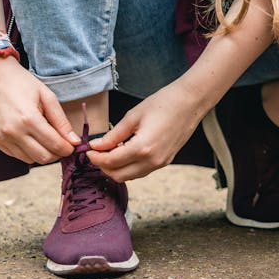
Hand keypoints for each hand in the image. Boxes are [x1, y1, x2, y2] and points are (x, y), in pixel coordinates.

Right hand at [0, 57, 80, 163]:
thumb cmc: (22, 83)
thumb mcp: (47, 96)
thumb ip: (61, 121)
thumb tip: (74, 141)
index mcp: (29, 119)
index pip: (55, 146)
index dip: (68, 148)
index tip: (72, 145)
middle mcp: (13, 132)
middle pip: (43, 158)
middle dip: (56, 154)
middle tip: (60, 144)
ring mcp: (1, 137)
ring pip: (29, 160)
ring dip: (41, 153)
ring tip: (44, 139)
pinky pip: (16, 155)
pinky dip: (27, 152)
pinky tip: (30, 138)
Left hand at [87, 82, 203, 181]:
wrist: (190, 102)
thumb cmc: (162, 103)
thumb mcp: (132, 116)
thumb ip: (112, 135)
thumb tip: (96, 146)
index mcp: (142, 148)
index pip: (110, 162)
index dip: (95, 158)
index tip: (88, 150)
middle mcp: (152, 161)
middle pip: (118, 175)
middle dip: (103, 166)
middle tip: (96, 152)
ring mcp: (160, 164)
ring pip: (130, 176)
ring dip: (116, 168)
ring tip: (110, 150)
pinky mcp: (165, 162)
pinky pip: (141, 171)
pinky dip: (129, 166)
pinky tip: (125, 151)